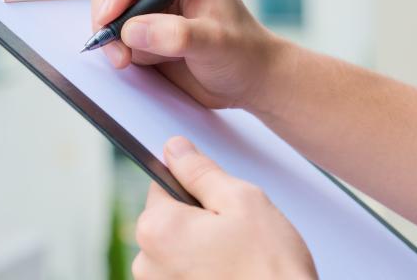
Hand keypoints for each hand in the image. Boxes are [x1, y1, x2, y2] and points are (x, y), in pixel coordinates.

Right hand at [91, 0, 293, 109]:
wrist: (246, 80)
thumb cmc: (243, 53)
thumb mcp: (215, 43)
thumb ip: (177, 35)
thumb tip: (133, 31)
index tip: (112, 16)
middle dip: (108, 16)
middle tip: (119, 49)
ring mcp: (150, 4)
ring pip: (107, 9)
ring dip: (112, 37)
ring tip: (134, 59)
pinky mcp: (143, 29)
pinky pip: (114, 34)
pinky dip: (118, 49)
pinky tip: (142, 60)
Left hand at [132, 137, 316, 279]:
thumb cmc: (270, 268)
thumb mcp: (242, 201)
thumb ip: (201, 171)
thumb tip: (175, 148)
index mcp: (156, 229)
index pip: (162, 184)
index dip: (194, 186)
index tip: (218, 200)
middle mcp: (146, 263)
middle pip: (169, 217)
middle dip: (198, 217)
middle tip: (236, 231)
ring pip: (178, 246)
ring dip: (202, 245)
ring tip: (237, 256)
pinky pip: (184, 271)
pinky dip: (203, 268)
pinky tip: (230, 273)